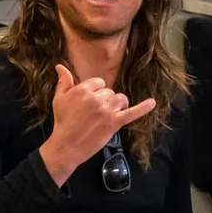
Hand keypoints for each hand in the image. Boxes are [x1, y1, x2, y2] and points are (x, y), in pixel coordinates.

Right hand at [37, 64, 155, 184]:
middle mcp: (96, 98)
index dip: (95, 92)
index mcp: (83, 90)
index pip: (99, 82)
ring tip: (110, 113)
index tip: (90, 103)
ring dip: (117, 105)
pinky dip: (143, 108)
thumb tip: (60, 66)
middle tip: (94, 114)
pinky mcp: (114, 123)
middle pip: (109, 92)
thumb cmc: (62, 122)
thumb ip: (64, 82)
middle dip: (104, 101)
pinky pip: (132, 113)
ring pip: (120, 99)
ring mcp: (106, 111)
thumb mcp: (59, 99)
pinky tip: (152, 103)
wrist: (66, 146)